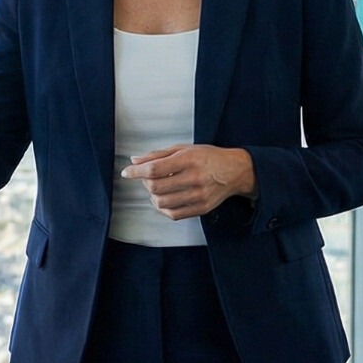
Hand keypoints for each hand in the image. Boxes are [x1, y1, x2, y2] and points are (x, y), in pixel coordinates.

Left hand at [121, 145, 256, 220]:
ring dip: (153, 196)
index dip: (136, 172)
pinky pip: (173, 214)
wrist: (235, 171)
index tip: (127, 173)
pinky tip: (164, 199)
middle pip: (156, 187)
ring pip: (162, 203)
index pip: (155, 168)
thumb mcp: (185, 149)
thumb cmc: (209, 157)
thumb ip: (159, 155)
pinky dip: (163, 208)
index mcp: (189, 159)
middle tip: (147, 178)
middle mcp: (194, 178)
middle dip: (145, 183)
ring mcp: (199, 196)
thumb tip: (135, 161)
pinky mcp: (202, 209)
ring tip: (156, 188)